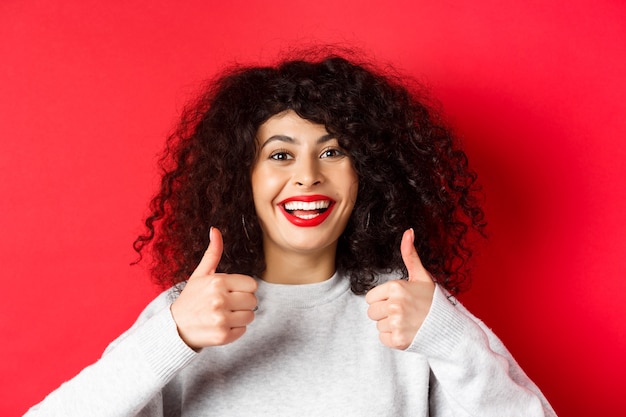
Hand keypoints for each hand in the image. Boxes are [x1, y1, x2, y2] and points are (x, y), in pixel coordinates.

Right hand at [170, 227, 257, 349]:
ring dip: (240, 317)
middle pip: (253, 301)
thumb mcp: (200, 274)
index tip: (231, 292)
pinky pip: (243, 331)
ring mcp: (221, 319)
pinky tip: (221, 326)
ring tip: (224, 315)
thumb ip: (213, 253)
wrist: (175, 327)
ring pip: (250, 316)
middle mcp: (219, 300)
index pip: (252, 285)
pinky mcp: (222, 336)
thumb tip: (215, 230)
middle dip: (242, 303)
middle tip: (227, 305)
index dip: (243, 289)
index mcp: (217, 282)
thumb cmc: (191, 299)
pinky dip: (235, 330)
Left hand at [365, 228, 434, 349]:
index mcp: (396, 287)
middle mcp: (395, 305)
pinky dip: (393, 338)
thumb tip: (408, 231)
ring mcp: (397, 323)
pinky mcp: (398, 340)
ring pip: (378, 326)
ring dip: (389, 326)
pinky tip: (407, 332)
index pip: (370, 298)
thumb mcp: (421, 276)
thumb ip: (410, 254)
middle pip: (371, 312)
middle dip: (384, 313)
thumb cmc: (432, 300)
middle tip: (403, 312)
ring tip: (407, 322)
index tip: (399, 300)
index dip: (383, 300)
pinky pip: (382, 338)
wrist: (449, 327)